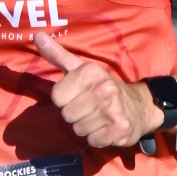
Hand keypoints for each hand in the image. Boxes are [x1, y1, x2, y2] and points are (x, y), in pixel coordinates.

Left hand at [28, 30, 159, 149]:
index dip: (66, 99)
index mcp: (91, 72)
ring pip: (79, 129)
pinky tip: (108, 128)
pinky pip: (93, 140)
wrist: (139, 106)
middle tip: (91, 108)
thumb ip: (57, 54)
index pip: (57, 97)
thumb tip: (37, 35)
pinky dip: (98, 138)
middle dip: (76, 115)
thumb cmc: (102, 87)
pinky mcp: (121, 129)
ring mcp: (114, 109)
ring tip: (100, 117)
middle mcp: (104, 88)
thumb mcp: (80, 69)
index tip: (79, 95)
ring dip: (87, 127)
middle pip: (67, 115)